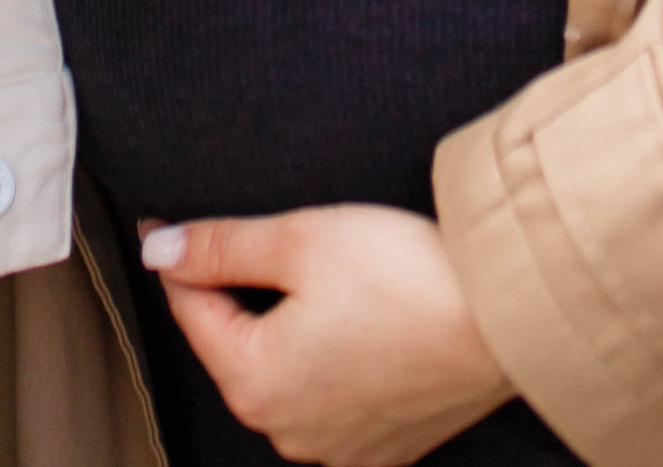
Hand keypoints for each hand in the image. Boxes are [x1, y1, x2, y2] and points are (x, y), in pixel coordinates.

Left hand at [142, 206, 512, 466]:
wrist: (504, 319)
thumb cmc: (403, 275)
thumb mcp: (300, 238)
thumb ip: (221, 247)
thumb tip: (158, 249)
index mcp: (255, 383)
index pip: (193, 310)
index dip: (181, 256)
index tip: (165, 219)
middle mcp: (287, 432)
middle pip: (237, 347)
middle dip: (237, 294)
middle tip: (259, 241)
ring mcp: (336, 448)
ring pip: (284, 374)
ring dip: (287, 328)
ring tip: (320, 276)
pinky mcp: (380, 446)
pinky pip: (330, 399)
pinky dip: (330, 360)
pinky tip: (359, 320)